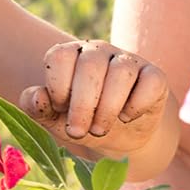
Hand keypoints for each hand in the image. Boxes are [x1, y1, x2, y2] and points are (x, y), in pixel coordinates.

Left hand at [20, 40, 168, 159]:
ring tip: (100, 129)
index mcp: (71, 56)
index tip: (58, 109)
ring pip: (121, 72)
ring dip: (108, 108)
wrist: (118, 137)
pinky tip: (127, 117)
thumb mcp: (54, 119)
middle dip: (82, 105)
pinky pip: (151, 81)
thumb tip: (36, 95)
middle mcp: (99, 52)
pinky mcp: (154, 76)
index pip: (60, 56)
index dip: (57, 87)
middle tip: (78, 132)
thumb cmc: (82, 122)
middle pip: (91, 66)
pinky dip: (137, 104)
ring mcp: (129, 61)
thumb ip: (36, 107)